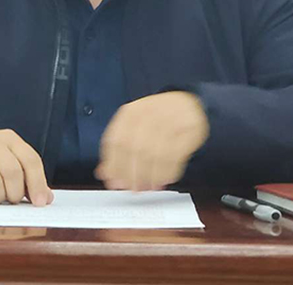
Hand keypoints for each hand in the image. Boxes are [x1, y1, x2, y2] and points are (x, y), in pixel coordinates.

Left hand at [94, 91, 208, 190]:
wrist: (188, 103)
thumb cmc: (158, 118)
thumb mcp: (134, 128)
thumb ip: (118, 150)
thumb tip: (104, 173)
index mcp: (131, 112)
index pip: (115, 140)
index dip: (113, 165)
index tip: (114, 182)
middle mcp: (148, 113)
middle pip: (134, 149)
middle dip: (132, 174)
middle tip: (133, 188)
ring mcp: (169, 120)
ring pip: (154, 154)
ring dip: (150, 176)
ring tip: (149, 187)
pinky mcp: (187, 129)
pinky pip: (174, 155)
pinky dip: (167, 172)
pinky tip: (165, 179)